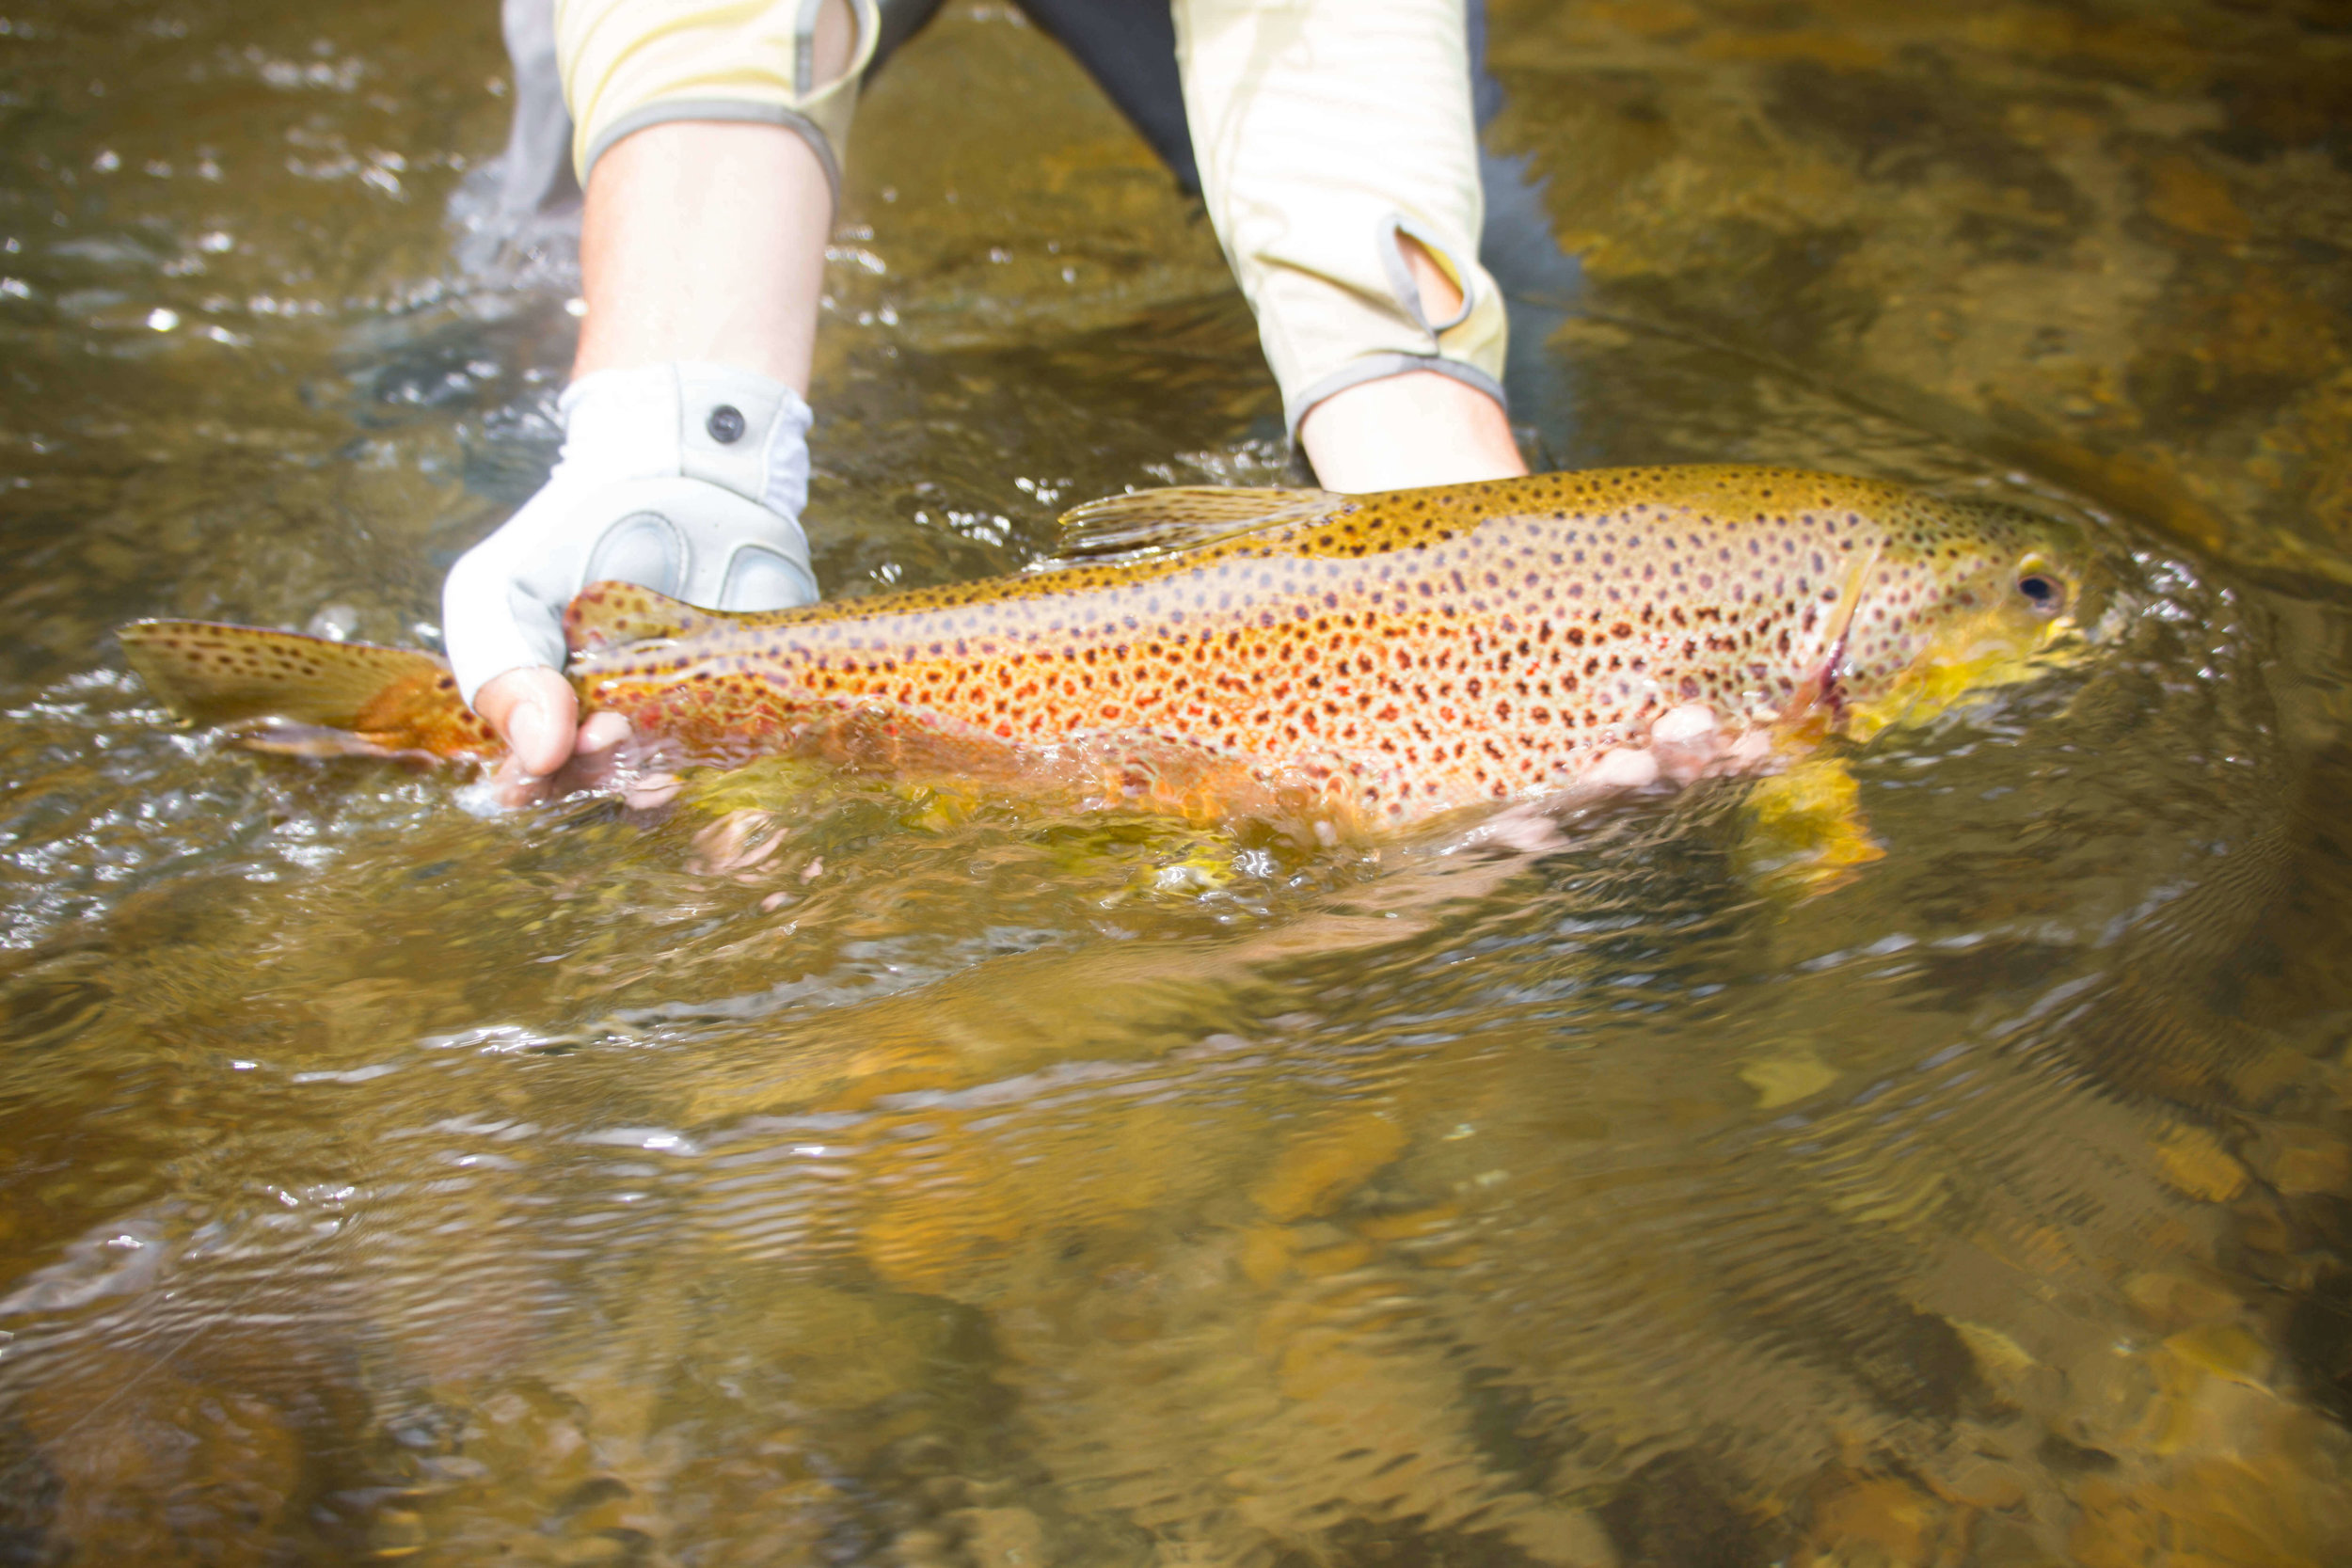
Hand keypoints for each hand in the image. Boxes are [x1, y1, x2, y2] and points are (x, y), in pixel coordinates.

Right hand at [441, 360, 821, 803]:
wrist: (679, 475)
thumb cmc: (573, 534)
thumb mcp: (504, 585)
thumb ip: (499, 662)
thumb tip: (540, 752)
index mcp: (544, 708)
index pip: (532, 777)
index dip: (531, 784)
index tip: (539, 766)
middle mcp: (609, 727)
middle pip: (600, 786)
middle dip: (597, 774)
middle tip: (606, 732)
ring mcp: (678, 722)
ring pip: (665, 784)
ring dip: (654, 786)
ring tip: (655, 759)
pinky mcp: (750, 705)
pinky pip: (740, 761)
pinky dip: (726, 777)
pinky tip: (711, 771)